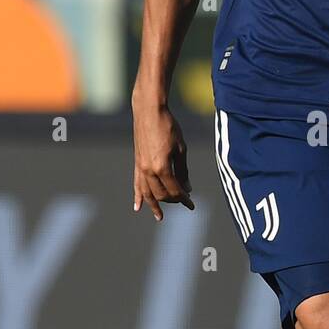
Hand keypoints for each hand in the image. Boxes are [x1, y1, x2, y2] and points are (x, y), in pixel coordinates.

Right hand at [132, 99, 193, 219]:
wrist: (149, 111)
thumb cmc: (169, 127)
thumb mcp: (181, 148)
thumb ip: (183, 170)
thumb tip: (187, 188)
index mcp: (162, 167)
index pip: (174, 190)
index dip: (183, 199)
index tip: (191, 204)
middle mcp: (149, 170)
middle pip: (161, 194)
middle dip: (172, 200)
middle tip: (183, 201)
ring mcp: (140, 167)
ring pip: (147, 193)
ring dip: (154, 205)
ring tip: (159, 216)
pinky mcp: (137, 163)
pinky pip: (136, 184)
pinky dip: (138, 196)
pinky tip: (137, 207)